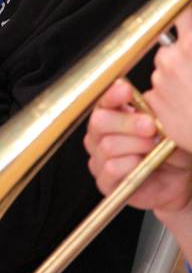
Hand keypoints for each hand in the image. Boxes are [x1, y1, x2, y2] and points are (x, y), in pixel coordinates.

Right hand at [84, 79, 191, 213]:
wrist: (175, 180)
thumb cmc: (166, 149)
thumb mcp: (162, 127)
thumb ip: (150, 114)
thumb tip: (148, 104)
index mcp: (110, 115)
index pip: (103, 100)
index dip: (112, 95)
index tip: (127, 91)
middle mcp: (99, 135)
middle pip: (99, 121)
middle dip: (126, 122)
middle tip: (150, 126)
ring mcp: (98, 158)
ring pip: (107, 146)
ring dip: (134, 145)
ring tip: (153, 147)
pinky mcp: (104, 181)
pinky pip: (111, 169)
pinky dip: (129, 165)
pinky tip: (142, 164)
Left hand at [146, 0, 191, 151]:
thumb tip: (187, 27)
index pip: (181, 10)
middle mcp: (174, 58)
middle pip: (173, 45)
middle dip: (185, 54)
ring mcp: (161, 81)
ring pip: (166, 69)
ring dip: (179, 77)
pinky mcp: (154, 103)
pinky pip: (159, 93)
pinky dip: (171, 98)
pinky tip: (188, 108)